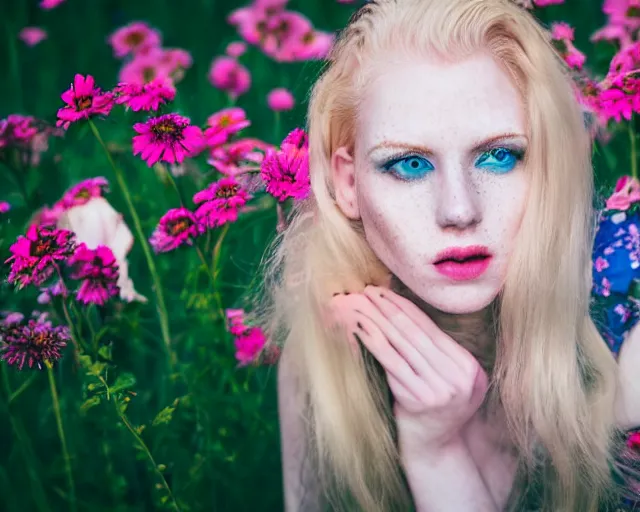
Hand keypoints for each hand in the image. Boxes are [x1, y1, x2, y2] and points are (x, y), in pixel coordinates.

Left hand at [329, 285, 488, 451]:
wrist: (433, 448)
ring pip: (402, 345)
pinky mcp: (419, 399)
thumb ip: (436, 352)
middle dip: (388, 309)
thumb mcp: (449, 379)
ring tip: (360, 303)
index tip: (383, 292)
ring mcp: (441, 389)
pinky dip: (373, 342)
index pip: (430, 329)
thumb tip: (400, 310)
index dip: (404, 307)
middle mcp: (460, 378)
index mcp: (470, 367)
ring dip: (378, 320)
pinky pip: (391, 363)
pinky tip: (359, 328)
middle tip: (367, 290)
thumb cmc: (434, 407)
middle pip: (415, 333)